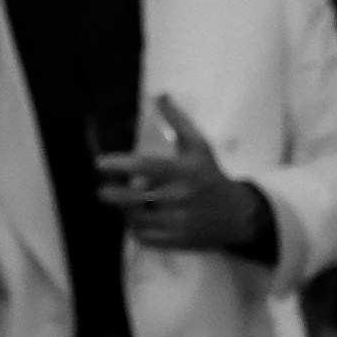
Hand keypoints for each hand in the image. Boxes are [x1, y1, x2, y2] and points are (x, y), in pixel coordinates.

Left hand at [95, 96, 267, 252]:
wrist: (237, 215)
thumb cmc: (211, 175)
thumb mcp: (199, 146)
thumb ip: (177, 121)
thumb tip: (159, 95)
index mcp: (184, 172)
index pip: (146, 166)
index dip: (120, 164)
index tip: (99, 163)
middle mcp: (180, 197)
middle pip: (134, 199)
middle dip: (113, 195)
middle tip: (102, 190)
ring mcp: (178, 222)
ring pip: (137, 220)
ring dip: (124, 212)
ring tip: (120, 204)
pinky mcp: (176, 241)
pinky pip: (144, 237)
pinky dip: (135, 229)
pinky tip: (135, 220)